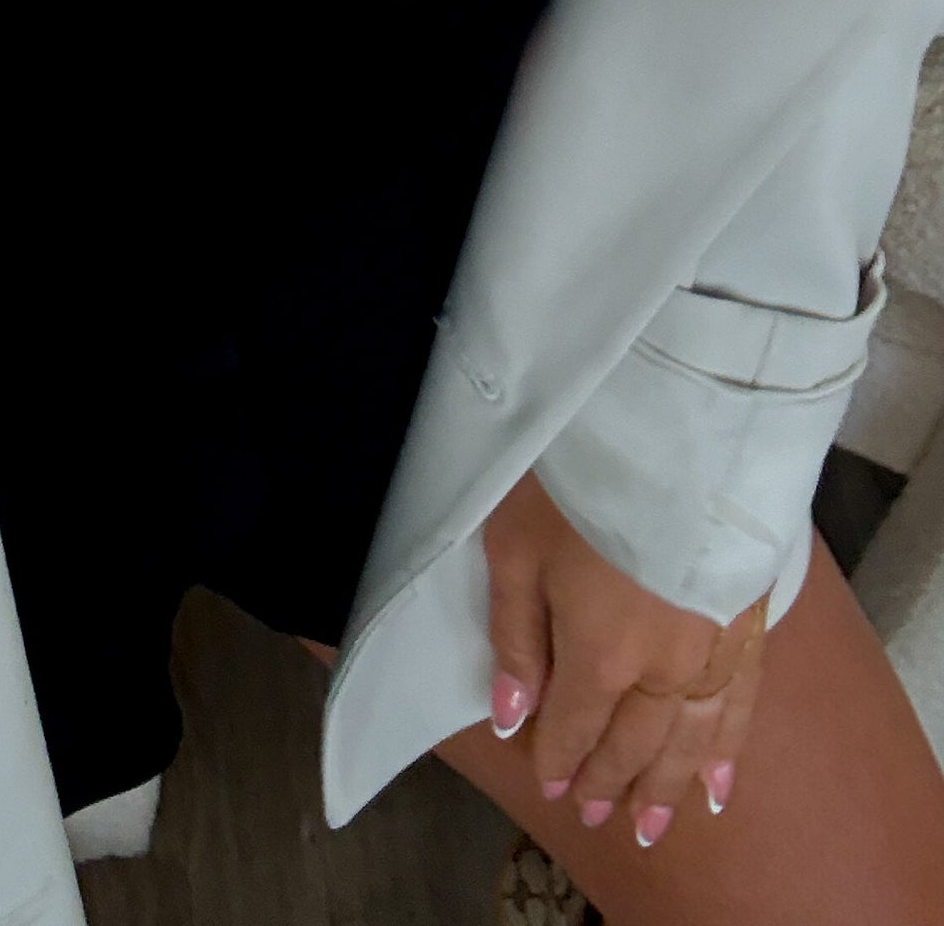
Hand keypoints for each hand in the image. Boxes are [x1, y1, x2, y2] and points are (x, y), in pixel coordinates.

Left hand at [481, 469, 769, 849]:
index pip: (574, 725)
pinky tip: (722, 785)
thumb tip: (512, 717)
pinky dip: (728, 751)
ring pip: (689, 740)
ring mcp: (712, 651)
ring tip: (654, 825)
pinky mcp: (748, 625)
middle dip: (611, 782)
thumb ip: (516, 637)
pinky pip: (741, 708)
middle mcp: (661, 670)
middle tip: (599, 816)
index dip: (560, 758)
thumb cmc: (580, 483)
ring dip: (669, 786)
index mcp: (599, 655)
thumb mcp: (516, 548)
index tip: (552, 785)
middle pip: (634, 742)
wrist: (677, 434)